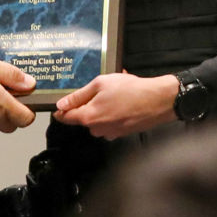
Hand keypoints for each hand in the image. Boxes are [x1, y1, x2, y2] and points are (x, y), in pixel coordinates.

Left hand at [52, 72, 179, 138]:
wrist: (158, 101)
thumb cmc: (131, 90)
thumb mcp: (100, 84)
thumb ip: (79, 95)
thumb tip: (62, 104)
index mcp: (89, 117)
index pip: (66, 117)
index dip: (61, 111)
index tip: (59, 106)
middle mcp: (98, 129)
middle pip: (83, 118)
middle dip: (89, 104)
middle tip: (99, 90)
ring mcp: (110, 133)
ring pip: (98, 120)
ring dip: (102, 108)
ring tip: (114, 93)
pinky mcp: (121, 133)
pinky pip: (110, 122)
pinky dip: (113, 112)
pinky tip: (123, 101)